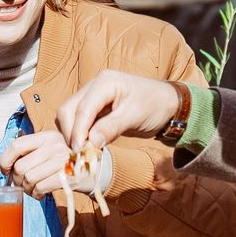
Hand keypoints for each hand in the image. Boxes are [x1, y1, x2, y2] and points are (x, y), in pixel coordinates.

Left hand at [0, 131, 110, 198]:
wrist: (97, 171)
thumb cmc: (68, 162)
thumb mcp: (52, 149)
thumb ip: (32, 152)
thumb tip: (6, 166)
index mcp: (47, 136)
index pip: (17, 145)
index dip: (5, 160)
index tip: (5, 169)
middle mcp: (54, 145)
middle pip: (20, 167)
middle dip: (18, 181)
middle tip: (24, 184)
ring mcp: (62, 161)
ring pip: (29, 179)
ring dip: (27, 189)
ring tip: (34, 189)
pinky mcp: (67, 176)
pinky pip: (40, 188)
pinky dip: (36, 194)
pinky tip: (41, 194)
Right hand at [53, 70, 182, 149]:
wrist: (167, 104)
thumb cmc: (154, 105)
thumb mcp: (135, 116)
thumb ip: (111, 127)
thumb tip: (91, 143)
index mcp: (104, 82)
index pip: (82, 108)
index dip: (78, 130)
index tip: (79, 151)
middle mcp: (94, 86)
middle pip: (68, 110)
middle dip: (71, 133)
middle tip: (80, 154)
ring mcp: (92, 97)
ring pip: (69, 116)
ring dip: (73, 135)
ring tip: (84, 152)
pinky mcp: (93, 109)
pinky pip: (78, 122)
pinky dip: (79, 135)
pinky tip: (87, 147)